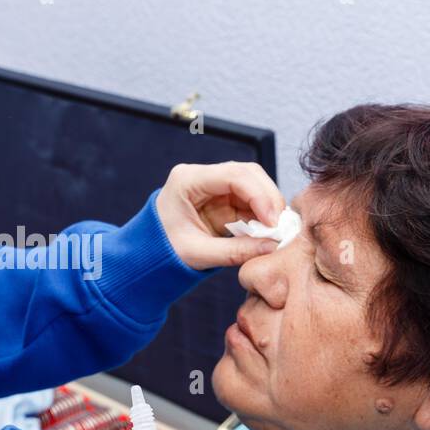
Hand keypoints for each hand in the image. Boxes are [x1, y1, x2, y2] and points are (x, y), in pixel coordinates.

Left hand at [155, 161, 286, 268]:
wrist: (148, 254)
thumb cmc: (162, 252)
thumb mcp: (196, 254)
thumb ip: (234, 251)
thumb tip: (272, 247)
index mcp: (187, 180)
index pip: (234, 175)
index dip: (260, 195)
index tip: (273, 221)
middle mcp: (202, 176)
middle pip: (248, 174)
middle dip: (269, 199)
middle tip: (280, 227)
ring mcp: (214, 186)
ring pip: (254, 185)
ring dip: (268, 208)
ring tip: (276, 232)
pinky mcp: (224, 199)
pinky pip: (251, 201)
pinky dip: (262, 216)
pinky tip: (267, 232)